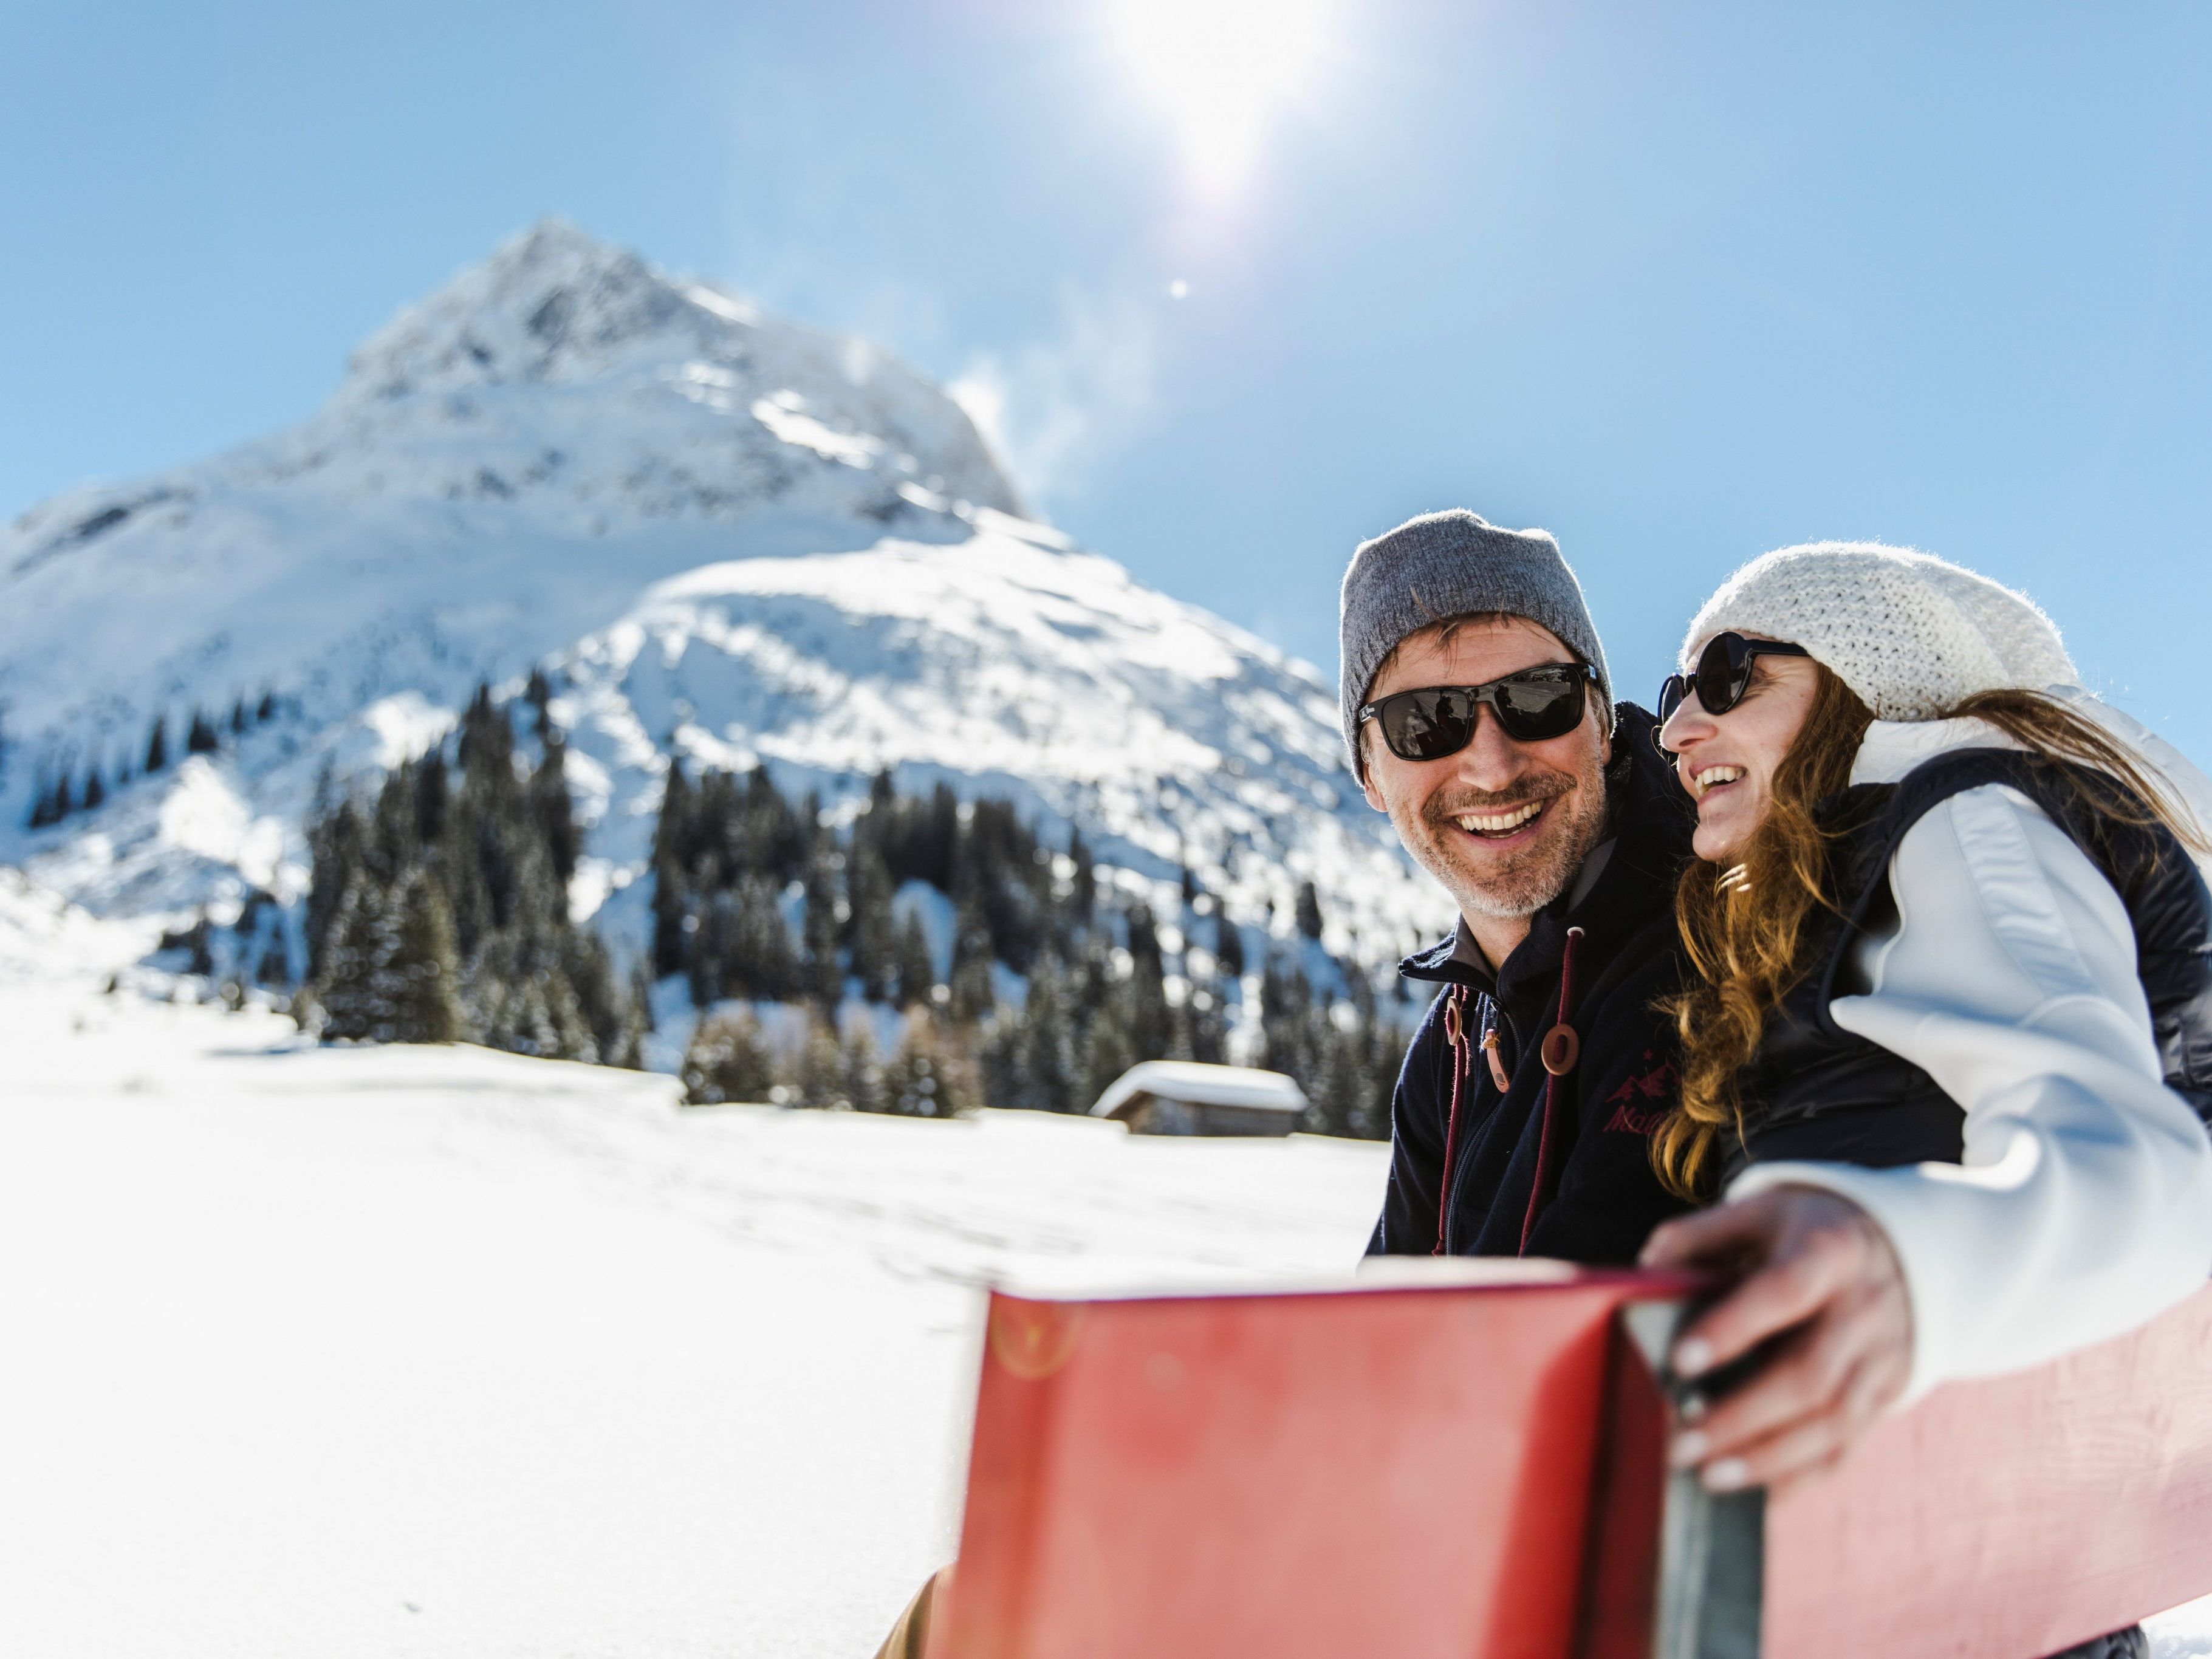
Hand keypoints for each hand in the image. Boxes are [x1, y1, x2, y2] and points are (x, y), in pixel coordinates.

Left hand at [1637, 1185, 1912, 1492]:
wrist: (1906, 1249)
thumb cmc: (1807, 1232)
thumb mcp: (1760, 1210)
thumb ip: (1698, 1237)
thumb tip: (1645, 1274)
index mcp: (1828, 1252)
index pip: (1783, 1291)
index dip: (1733, 1327)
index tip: (1679, 1362)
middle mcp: (1864, 1309)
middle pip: (1809, 1375)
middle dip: (1740, 1417)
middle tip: (1679, 1445)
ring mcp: (1883, 1357)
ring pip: (1832, 1421)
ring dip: (1767, 1458)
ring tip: (1707, 1477)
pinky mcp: (1888, 1394)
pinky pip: (1848, 1445)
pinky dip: (1801, 1476)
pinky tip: (1755, 1493)